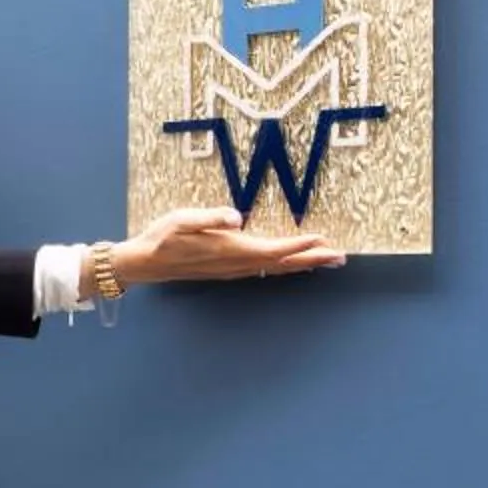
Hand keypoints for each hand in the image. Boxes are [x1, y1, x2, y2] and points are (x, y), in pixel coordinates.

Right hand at [115, 206, 344, 284]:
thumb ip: (210, 217)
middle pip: (282, 263)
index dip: (299, 246)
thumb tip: (237, 217)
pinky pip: (265, 269)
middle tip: (341, 257)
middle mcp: (236, 264)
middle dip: (313, 259)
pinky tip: (291, 264)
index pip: (273, 250)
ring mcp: (233, 270)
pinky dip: (285, 266)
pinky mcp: (229, 270)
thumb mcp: (182, 220)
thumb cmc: (162, 237)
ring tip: (326, 260)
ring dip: (303, 264)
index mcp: (229, 249)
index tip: (322, 240)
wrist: (146, 262)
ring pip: (276, 269)